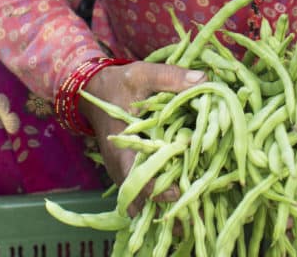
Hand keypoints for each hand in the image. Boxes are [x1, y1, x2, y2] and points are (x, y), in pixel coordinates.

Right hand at [79, 61, 204, 213]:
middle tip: (189, 218)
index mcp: (121, 148)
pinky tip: (178, 202)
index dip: (156, 190)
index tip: (177, 193)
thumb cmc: (117, 84)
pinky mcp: (130, 168)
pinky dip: (158, 196)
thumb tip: (204, 80)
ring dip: (162, 206)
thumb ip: (170, 77)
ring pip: (142, 198)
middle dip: (165, 207)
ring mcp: (124, 170)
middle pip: (142, 197)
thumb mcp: (142, 75)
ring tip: (187, 222)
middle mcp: (121, 166)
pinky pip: (143, 189)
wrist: (92, 91)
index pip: (137, 179)